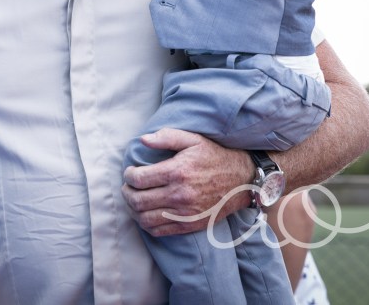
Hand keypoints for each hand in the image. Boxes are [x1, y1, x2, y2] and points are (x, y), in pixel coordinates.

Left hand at [121, 128, 251, 235]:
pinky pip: (159, 231)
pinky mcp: (190, 225)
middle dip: (126, 193)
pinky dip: (147, 224)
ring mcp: (185, 213)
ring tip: (135, 200)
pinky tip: (147, 213)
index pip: (138, 179)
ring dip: (133, 210)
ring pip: (145, 219)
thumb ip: (166, 137)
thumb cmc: (215, 156)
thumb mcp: (193, 139)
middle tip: (128, 187)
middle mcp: (179, 195)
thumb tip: (142, 139)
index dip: (127, 176)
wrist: (242, 180)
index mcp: (177, 172)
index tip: (129, 172)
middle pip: (138, 201)